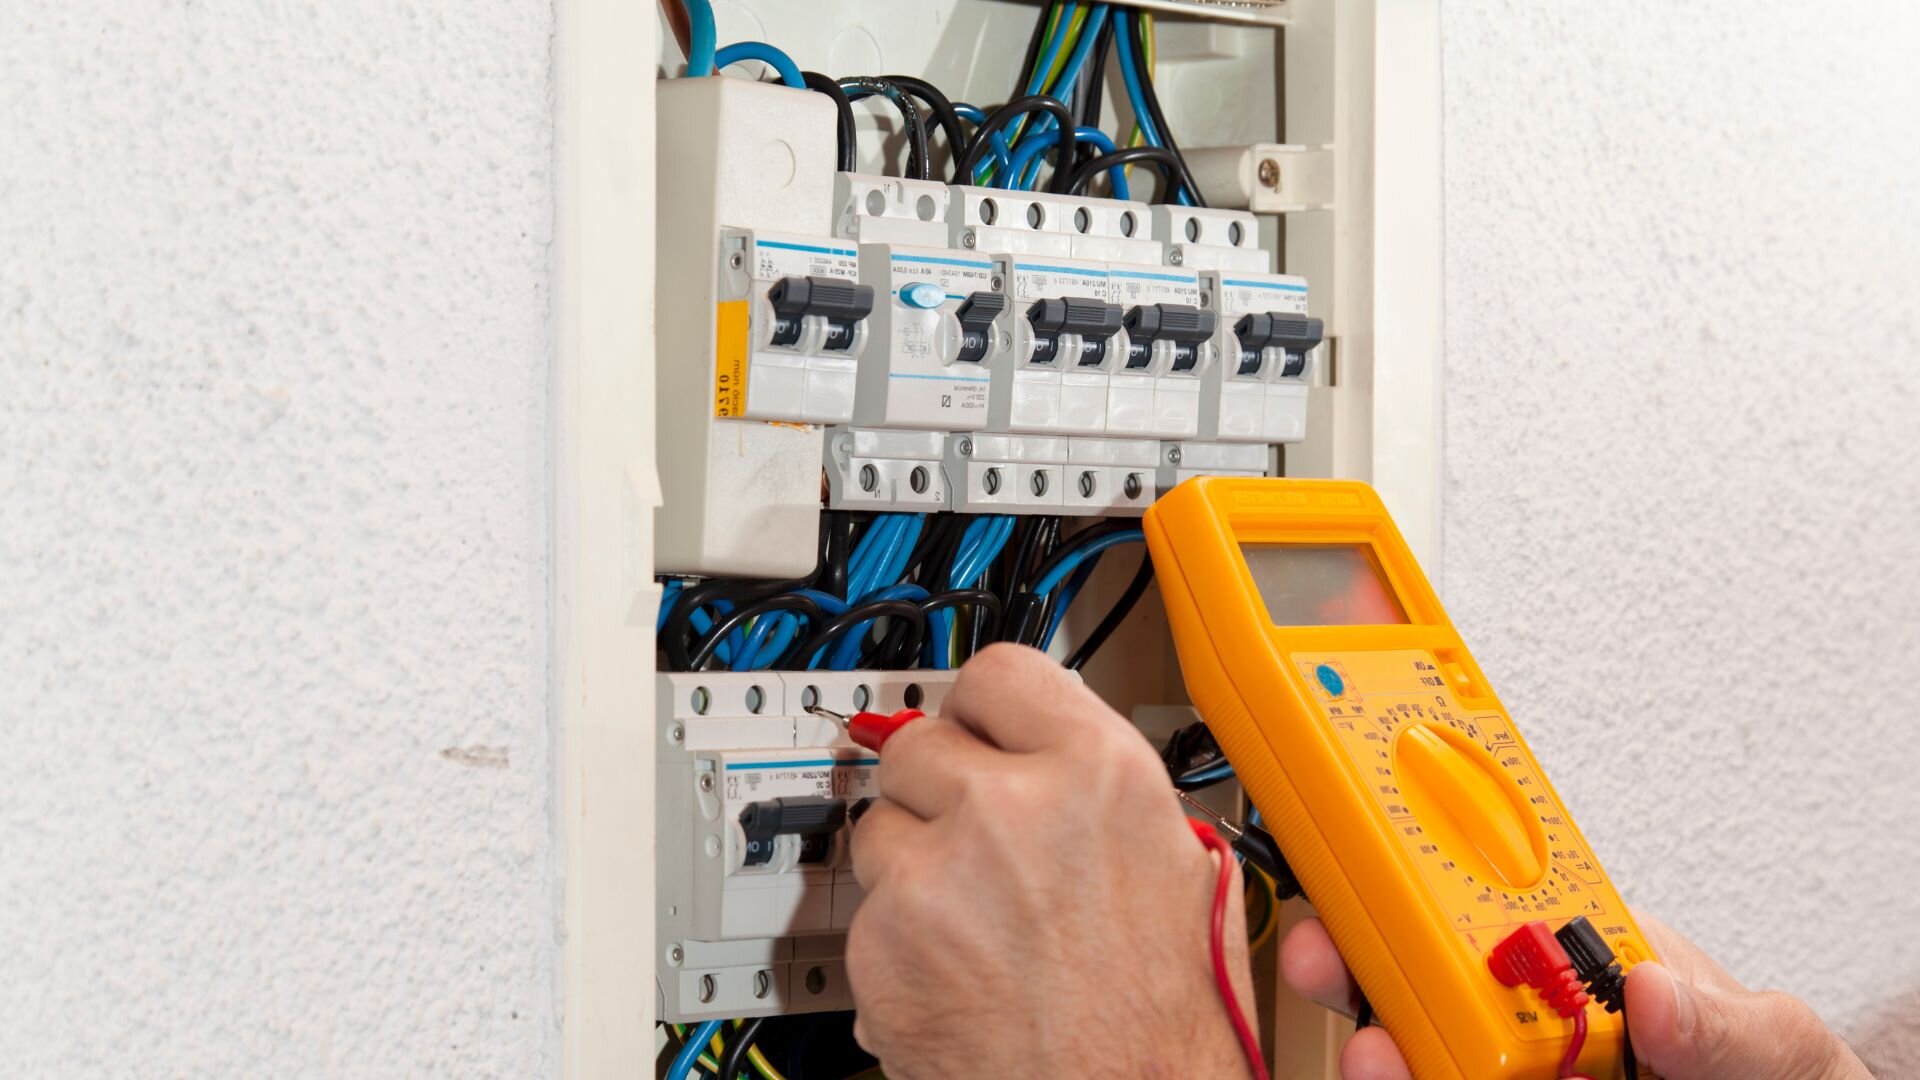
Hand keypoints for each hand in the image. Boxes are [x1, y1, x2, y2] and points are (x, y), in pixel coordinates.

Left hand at [846, 644, 1257, 1077]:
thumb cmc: (1167, 1020)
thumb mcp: (1186, 866)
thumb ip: (1107, 787)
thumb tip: (1056, 744)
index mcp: (1099, 774)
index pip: (998, 672)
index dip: (985, 708)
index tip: (977, 727)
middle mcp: (1012, 808)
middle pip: (921, 742)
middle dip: (942, 788)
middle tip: (980, 842)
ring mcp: (938, 875)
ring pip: (882, 825)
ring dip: (915, 864)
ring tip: (980, 922)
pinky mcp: (884, 944)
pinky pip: (868, 909)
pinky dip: (898, 940)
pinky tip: (957, 972)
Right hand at [1280, 909, 1873, 1078]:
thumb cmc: (1786, 1079)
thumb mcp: (1777, 1042)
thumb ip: (1724, 1018)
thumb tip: (1653, 985)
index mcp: (1588, 961)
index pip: (1484, 913)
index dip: (1412, 896)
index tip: (1376, 894)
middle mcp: (1540, 1025)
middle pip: (1423, 989)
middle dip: (1360, 970)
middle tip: (1330, 964)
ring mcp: (1520, 1078)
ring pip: (1423, 1060)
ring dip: (1383, 1052)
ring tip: (1372, 1055)